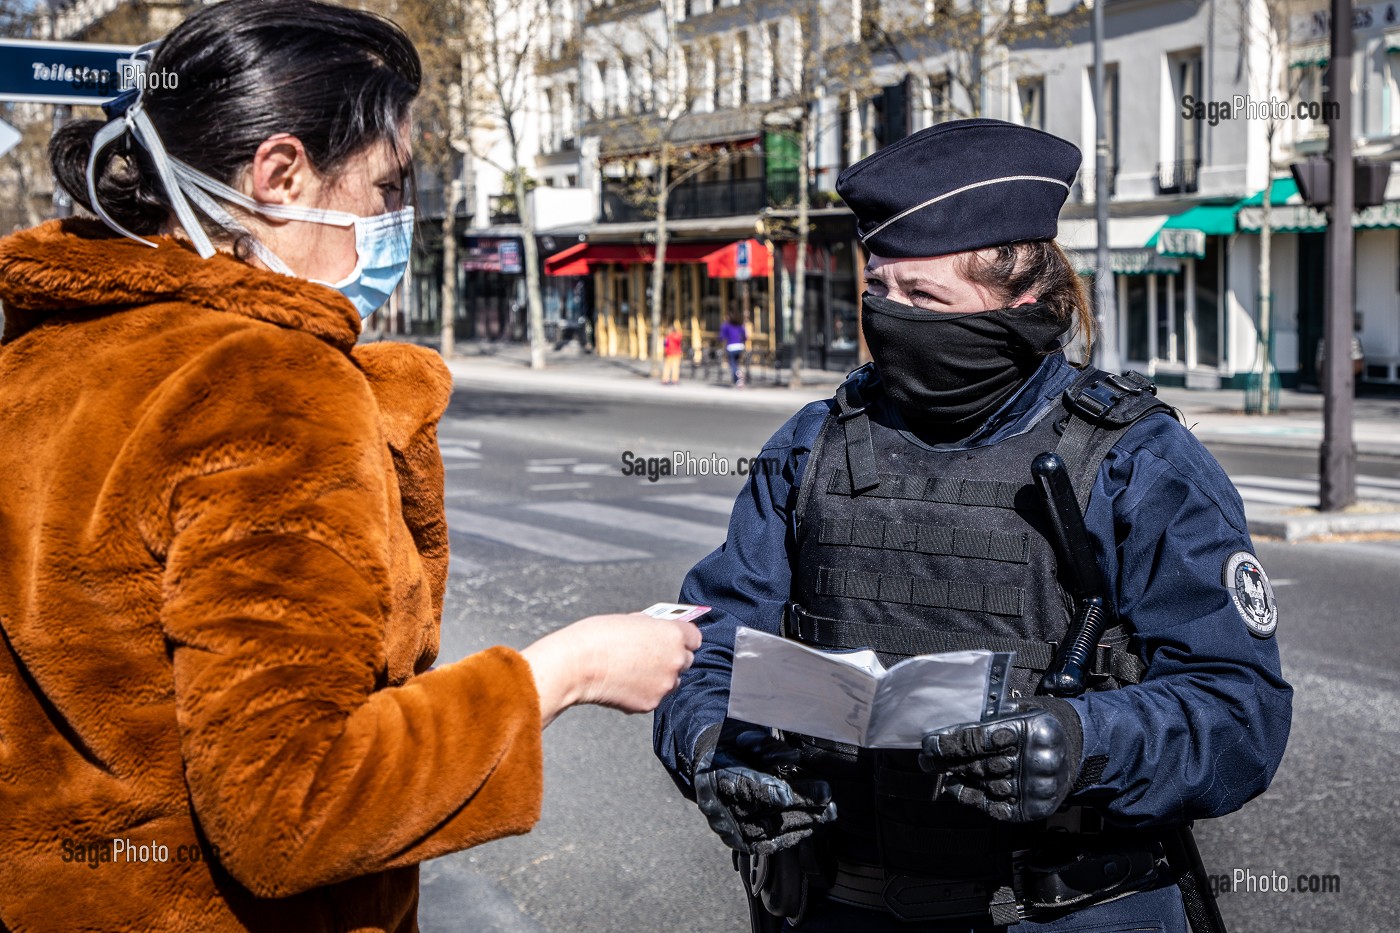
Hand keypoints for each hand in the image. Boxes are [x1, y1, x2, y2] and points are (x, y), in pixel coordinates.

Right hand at [521, 613, 700, 724]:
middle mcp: (675, 660)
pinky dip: (644, 691)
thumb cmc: (599, 637)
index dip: (681, 637)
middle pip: (686, 659)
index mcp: (673, 634)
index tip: (673, 639)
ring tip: (635, 671)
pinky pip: (654, 696)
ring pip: (671, 681)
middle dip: (672, 657)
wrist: (579, 665)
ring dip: (660, 676)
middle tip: (652, 656)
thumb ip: (653, 629)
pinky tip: (625, 684)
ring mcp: (665, 684)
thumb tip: (657, 634)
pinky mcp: (651, 703)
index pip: (694, 637)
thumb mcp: (632, 620)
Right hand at [693, 723, 835, 855]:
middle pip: (766, 811)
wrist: (710, 770)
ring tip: (826, 813)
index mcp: (718, 774)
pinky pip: (765, 846)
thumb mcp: (746, 736)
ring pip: (769, 831)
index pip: (753, 788)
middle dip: (802, 805)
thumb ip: (768, 747)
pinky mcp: (735, 842)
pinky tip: (808, 827)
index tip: (810, 791)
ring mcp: (726, 827)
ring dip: (802, 823)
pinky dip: (789, 837)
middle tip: (828, 799)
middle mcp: (718, 805)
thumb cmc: (733, 749)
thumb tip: (794, 757)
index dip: (781, 792)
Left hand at [918, 699, 1082, 822]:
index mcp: (1032, 730)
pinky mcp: (1031, 808)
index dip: (951, 742)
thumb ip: (991, 717)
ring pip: (983, 784)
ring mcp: (1035, 788)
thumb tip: (948, 728)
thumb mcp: (1021, 711)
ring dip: (956, 776)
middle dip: (948, 760)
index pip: (981, 738)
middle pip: (979, 763)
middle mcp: (1037, 761)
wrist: (1071, 753)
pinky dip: (969, 796)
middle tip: (925, 757)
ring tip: (936, 768)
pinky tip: (953, 786)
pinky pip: (992, 806)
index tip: (929, 742)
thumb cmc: (1035, 728)